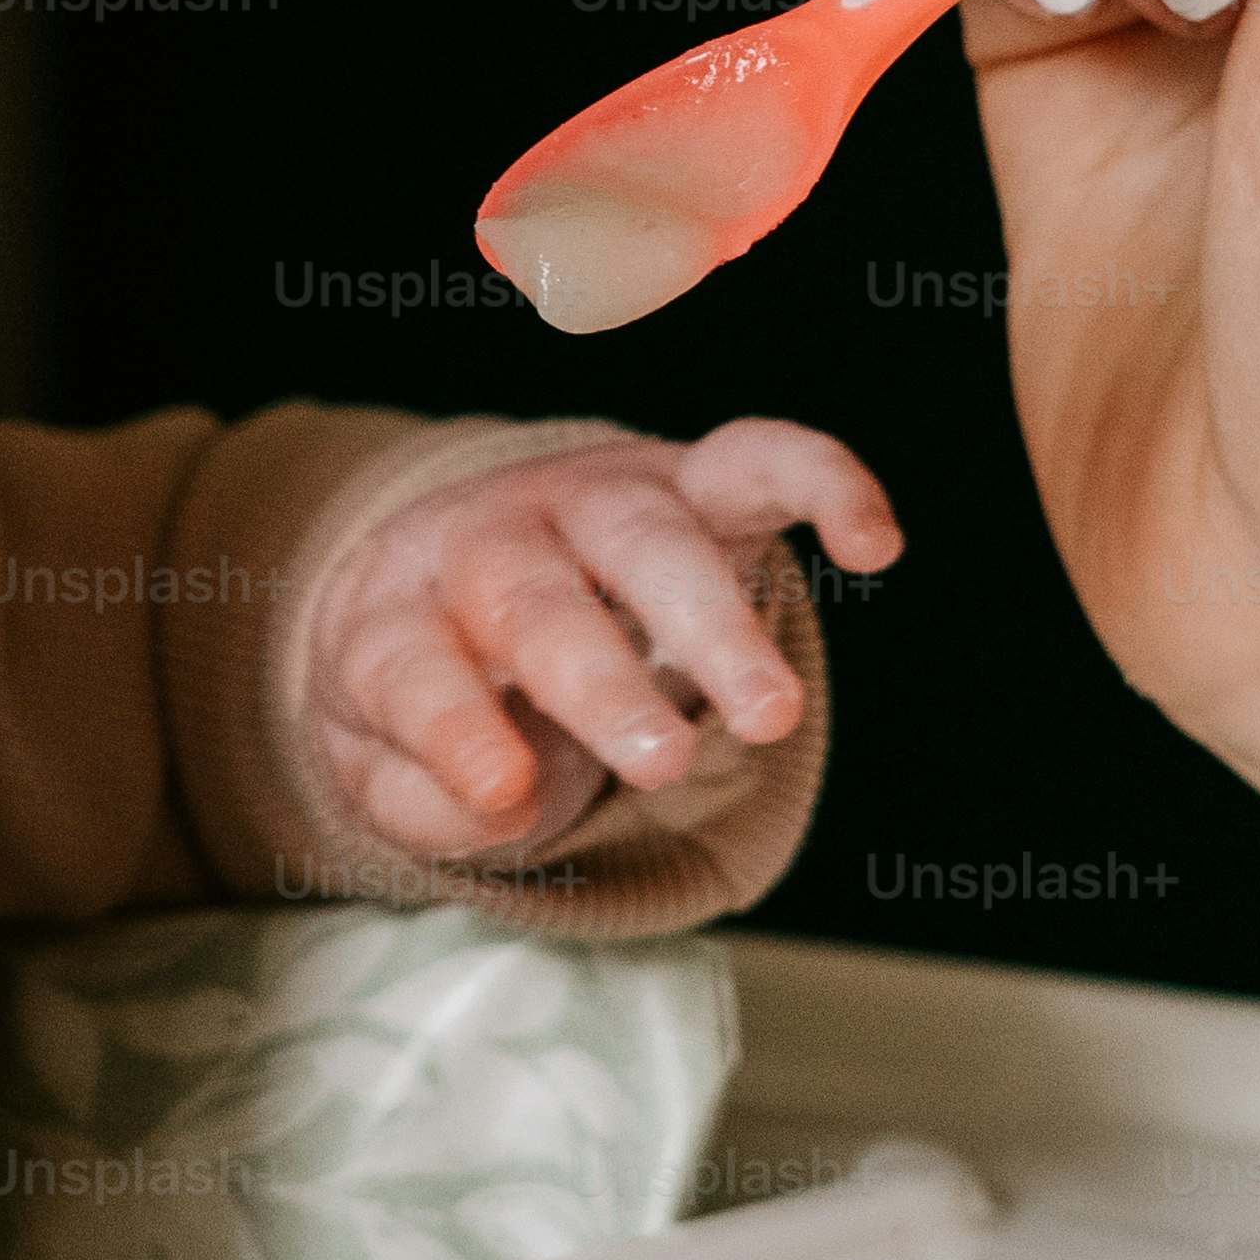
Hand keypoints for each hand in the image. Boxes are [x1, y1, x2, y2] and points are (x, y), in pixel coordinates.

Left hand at [306, 421, 896, 858]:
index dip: (453, 727)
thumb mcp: (384, 762)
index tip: (501, 787)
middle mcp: (492, 538)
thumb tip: (502, 798)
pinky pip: (758, 460)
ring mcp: (594, 502)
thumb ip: (420, 799)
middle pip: (537, 597)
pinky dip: (821, 483)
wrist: (458, 562)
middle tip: (657, 763)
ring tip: (768, 715)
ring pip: (648, 539)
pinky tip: (874, 543)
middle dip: (601, 679)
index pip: (412, 666)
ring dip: (714, 622)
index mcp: (397, 611)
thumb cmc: (434, 682)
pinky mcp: (688, 481)